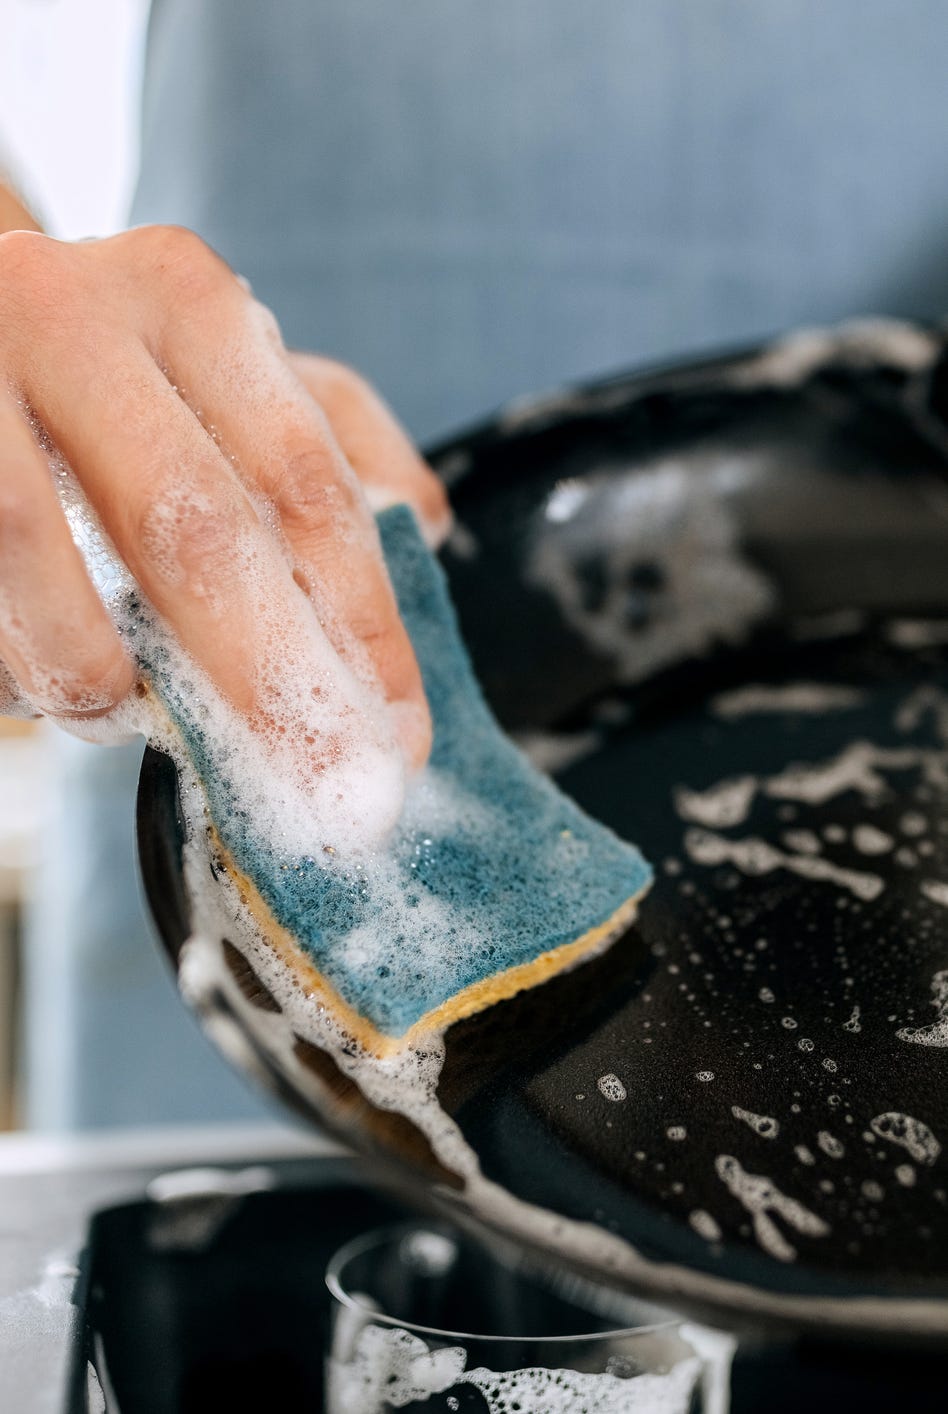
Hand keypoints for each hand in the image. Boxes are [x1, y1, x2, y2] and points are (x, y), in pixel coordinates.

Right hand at [0, 225, 448, 770]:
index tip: (398, 733)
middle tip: (322, 789)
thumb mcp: (220, 372)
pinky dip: (13, 651)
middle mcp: (72, 308)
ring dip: (89, 667)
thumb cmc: (98, 376)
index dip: (363, 621)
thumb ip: (329, 433)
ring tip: (122, 719)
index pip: (302, 480)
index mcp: (184, 298)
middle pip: (191, 525)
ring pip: (27, 540)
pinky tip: (46, 685)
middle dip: (270, 679)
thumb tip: (424, 522)